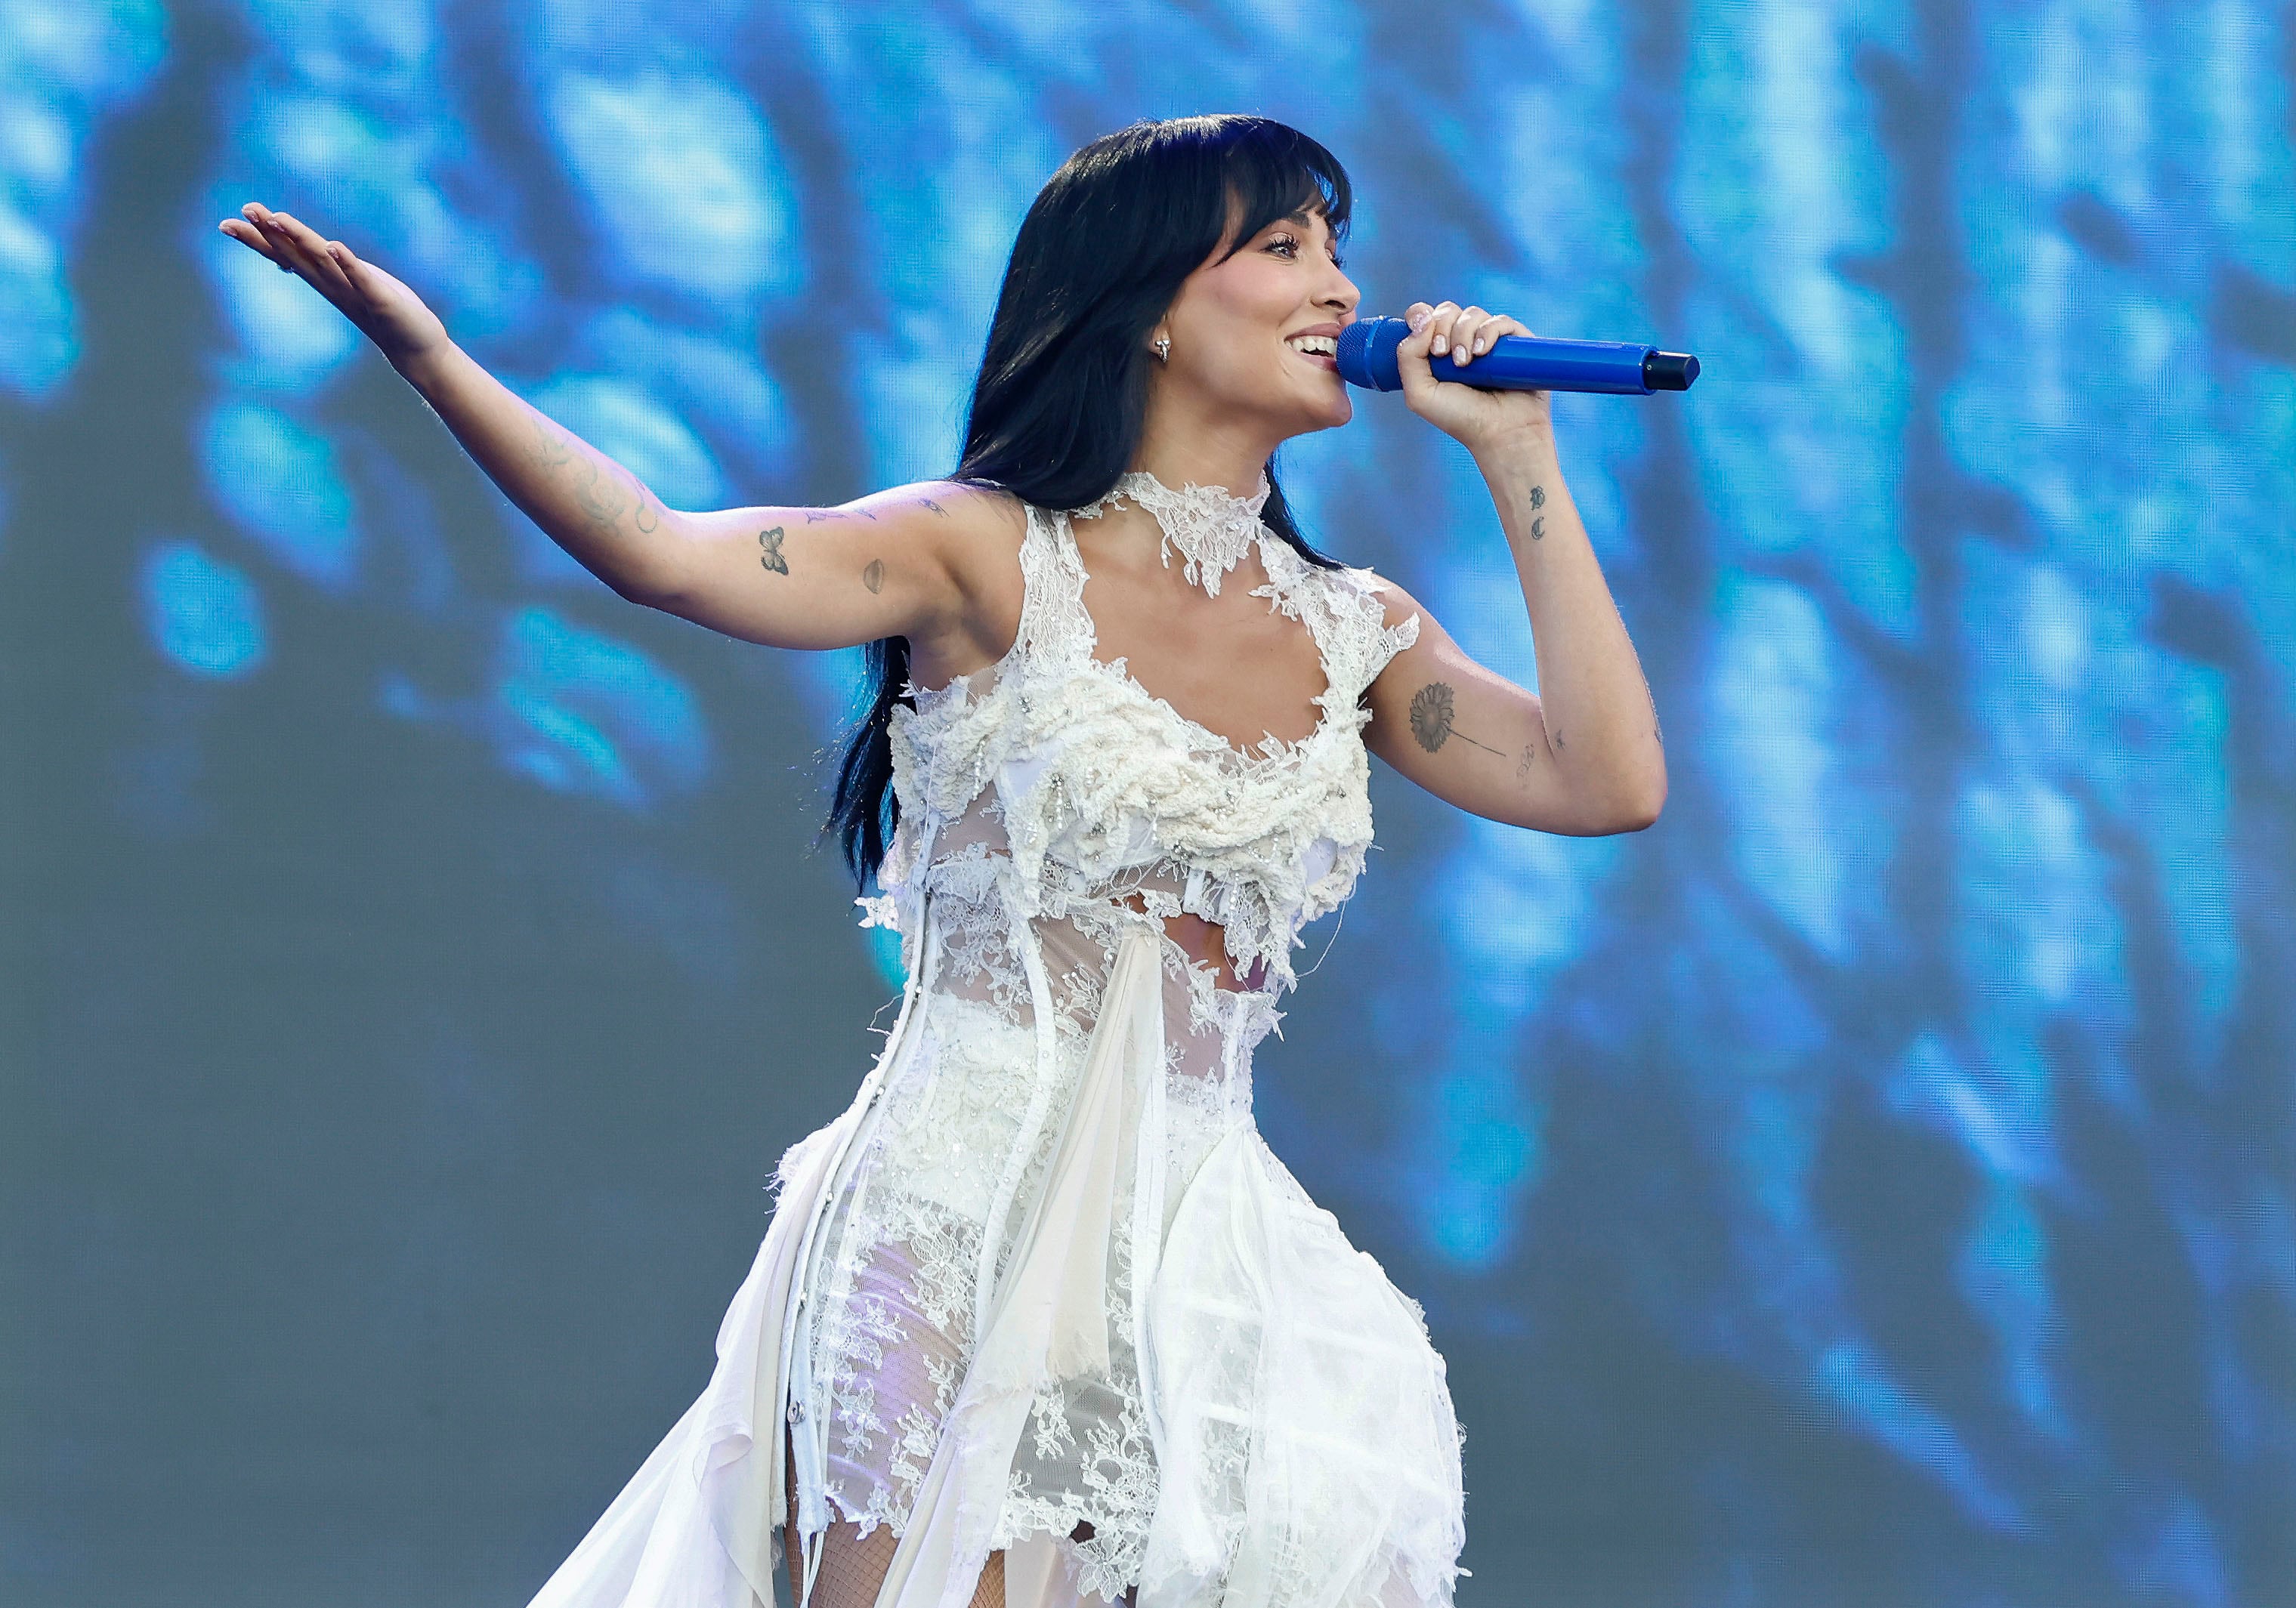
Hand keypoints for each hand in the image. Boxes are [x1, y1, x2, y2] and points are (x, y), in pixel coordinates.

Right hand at [217, 203, 449, 371]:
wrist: (416, 348)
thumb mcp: (346, 284)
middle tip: (244, 211)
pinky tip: (333, 246)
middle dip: (270, 234)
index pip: (284, 256)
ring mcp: (355, 293)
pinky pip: (361, 279)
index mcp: (324, 280)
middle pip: (296, 256)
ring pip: (323, 263)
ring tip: (277, 218)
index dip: (257, 240)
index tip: (225, 224)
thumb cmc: (382, 311)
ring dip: (300, 241)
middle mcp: (333, 286)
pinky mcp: (381, 300)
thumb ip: (321, 270)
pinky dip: (347, 263)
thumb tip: (286, 260)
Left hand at [1394, 300, 1551, 452]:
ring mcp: (1489, 340)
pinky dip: (1488, 332)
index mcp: (1437, 351)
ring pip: (1472, 313)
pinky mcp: (1514, 341)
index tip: (1427, 344)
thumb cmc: (1461, 418)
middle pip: (1447, 310)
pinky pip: (1500, 320)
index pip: (1424, 316)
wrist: (1500, 433)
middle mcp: (1462, 341)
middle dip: (1442, 328)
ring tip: (1466, 363)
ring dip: (1463, 334)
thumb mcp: (1419, 394)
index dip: (1421, 318)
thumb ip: (1407, 357)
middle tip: (1445, 356)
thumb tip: (1422, 320)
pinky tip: (1483, 352)